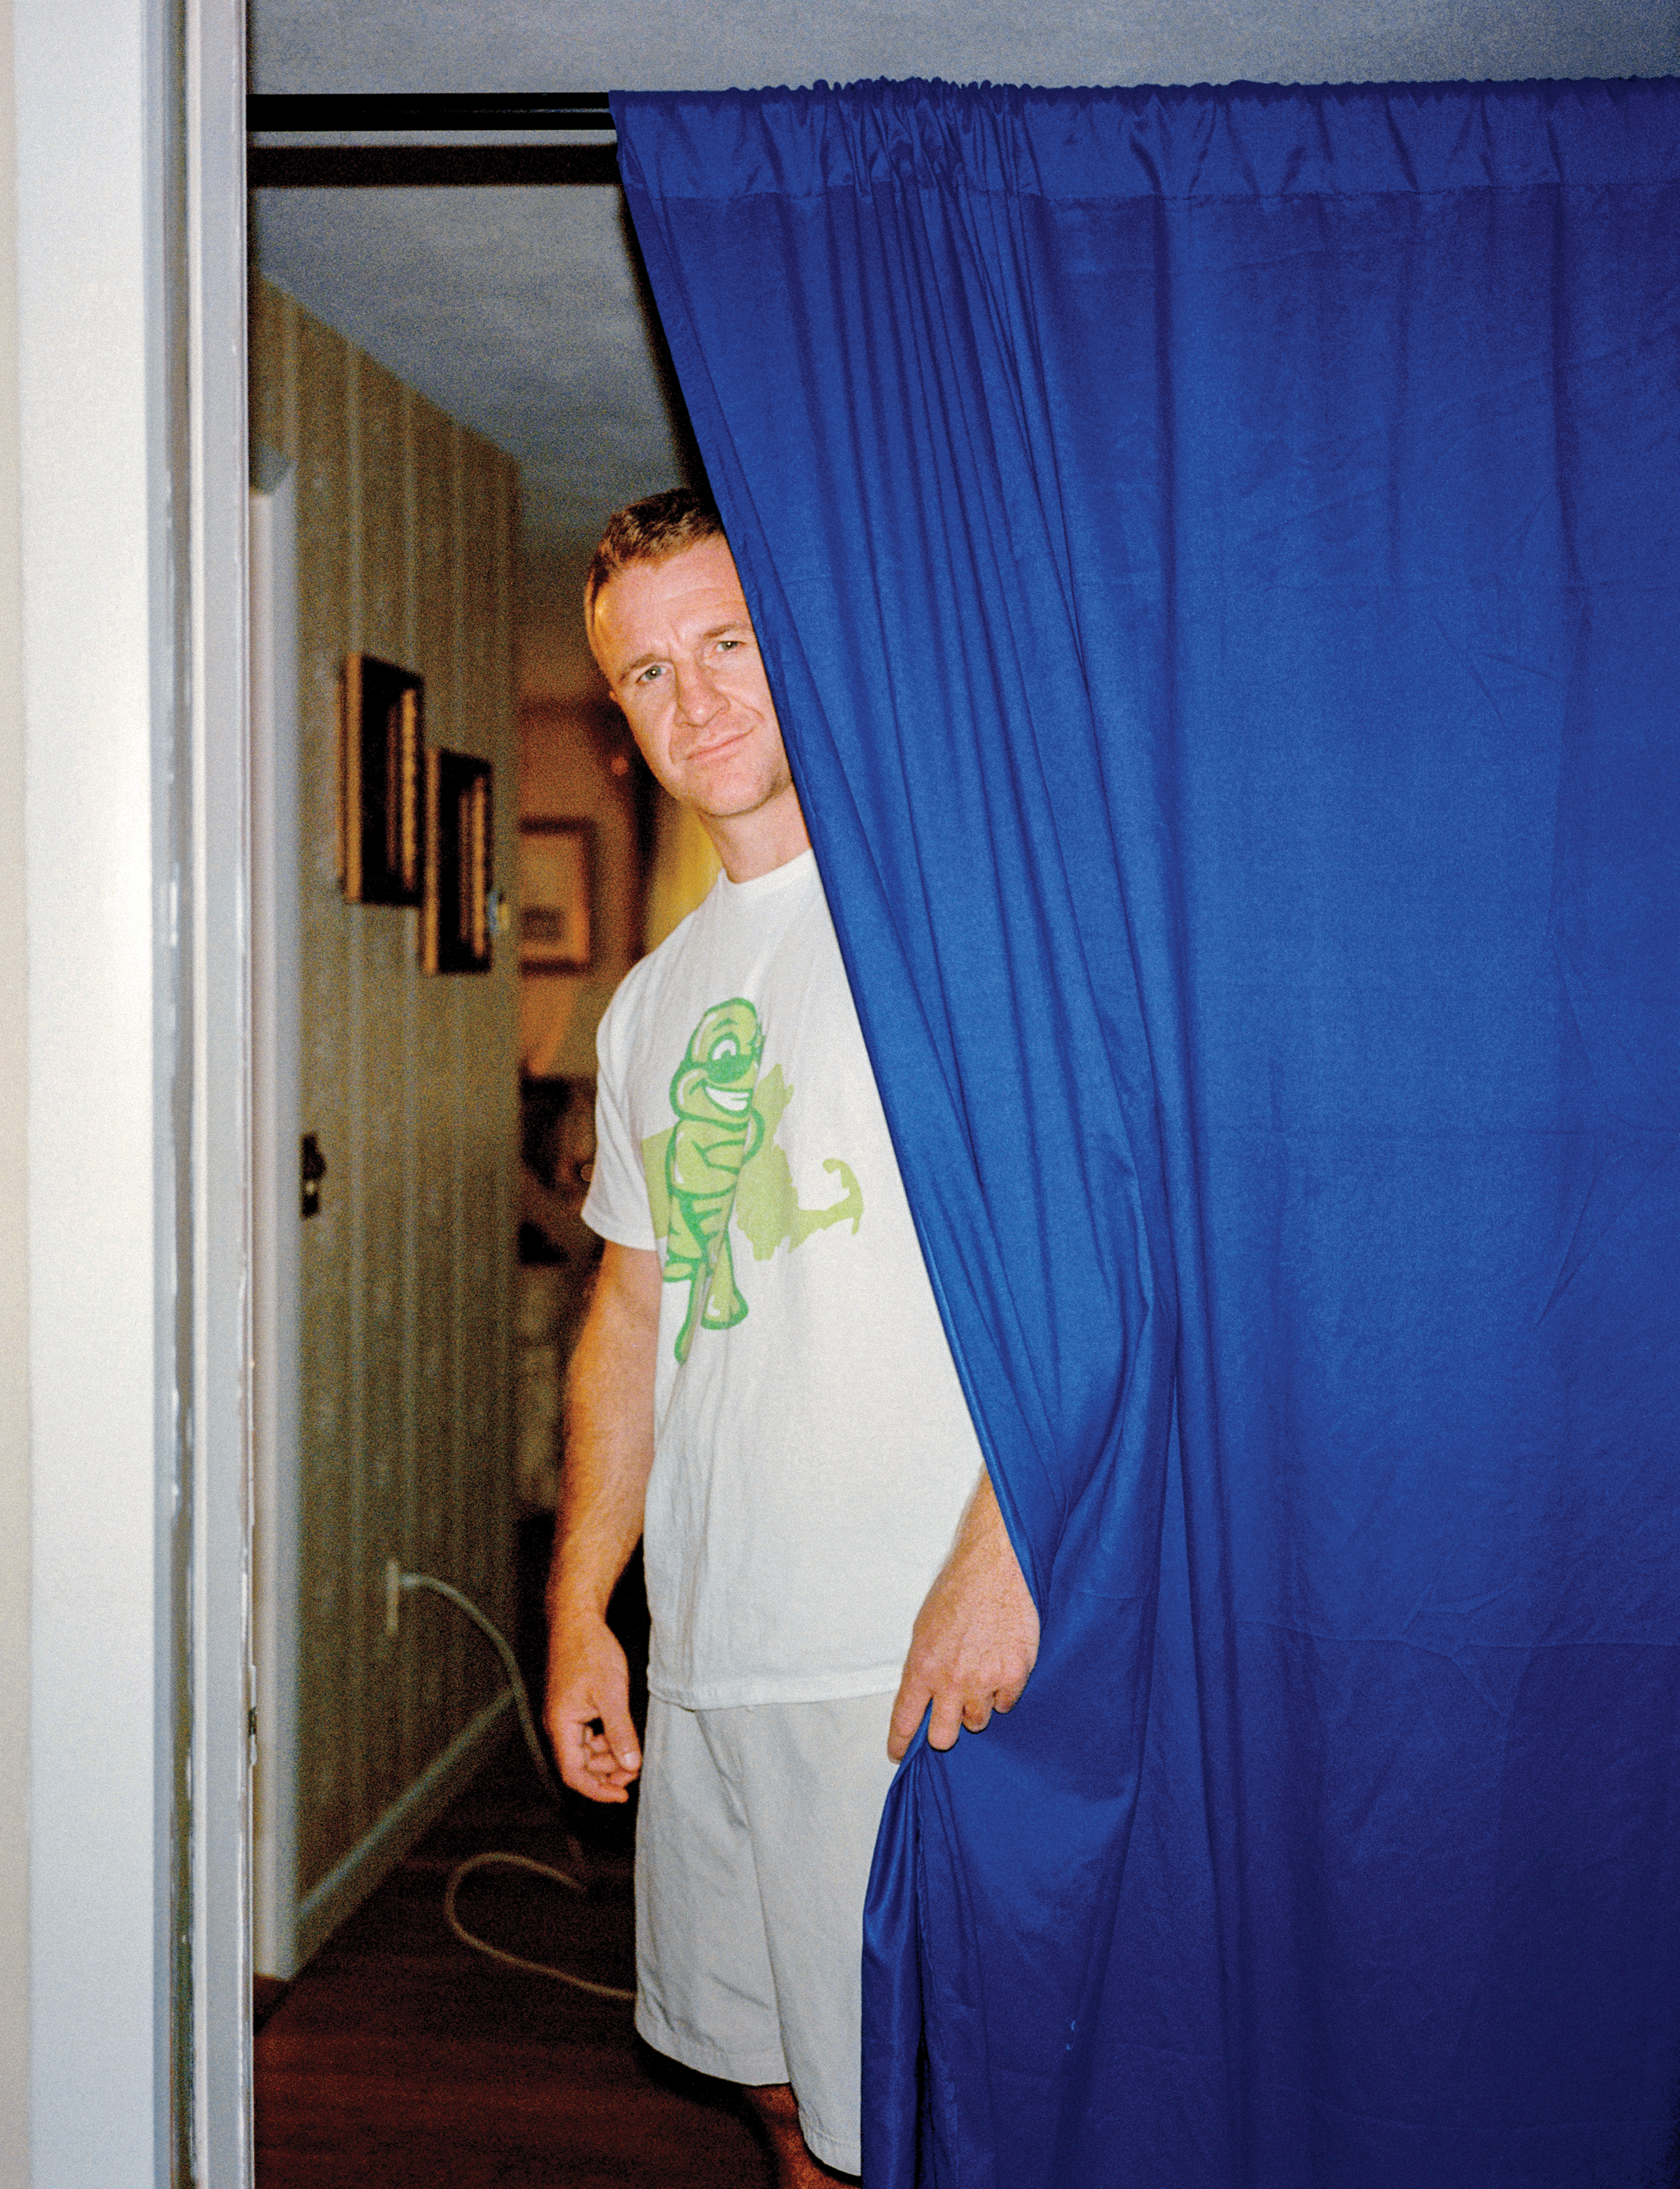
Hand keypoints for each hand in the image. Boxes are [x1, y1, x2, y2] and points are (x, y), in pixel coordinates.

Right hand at [545, 1615, 641, 1801]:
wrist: (577, 1619)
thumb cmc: (591, 1651)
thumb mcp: (612, 1694)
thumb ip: (620, 1732)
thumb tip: (631, 1765)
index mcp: (561, 1726)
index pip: (574, 1774)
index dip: (597, 1790)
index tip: (623, 1795)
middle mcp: (558, 1725)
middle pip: (579, 1765)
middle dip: (607, 1772)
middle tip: (635, 1768)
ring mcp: (563, 1716)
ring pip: (584, 1751)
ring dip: (607, 1756)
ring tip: (631, 1751)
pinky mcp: (571, 1706)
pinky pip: (586, 1735)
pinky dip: (604, 1740)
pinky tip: (622, 1733)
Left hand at [888, 1469, 1039, 1760]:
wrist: (996, 1568)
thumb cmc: (958, 1592)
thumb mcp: (925, 1629)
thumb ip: (924, 1667)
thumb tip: (925, 1697)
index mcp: (921, 1667)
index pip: (905, 1720)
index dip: (901, 1742)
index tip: (899, 1753)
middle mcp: (951, 1681)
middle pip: (944, 1738)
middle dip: (945, 1732)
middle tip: (950, 1716)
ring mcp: (984, 1681)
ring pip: (978, 1721)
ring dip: (977, 1706)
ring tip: (980, 1674)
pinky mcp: (1014, 1675)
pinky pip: (1006, 1703)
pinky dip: (1003, 1690)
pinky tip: (1001, 1664)